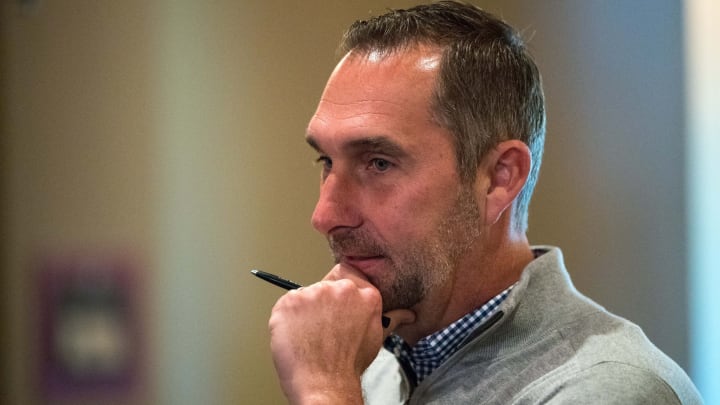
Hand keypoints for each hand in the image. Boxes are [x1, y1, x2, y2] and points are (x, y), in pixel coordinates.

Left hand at [268, 264, 414, 403]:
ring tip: (310, 336)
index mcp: (366, 294)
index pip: (349, 275)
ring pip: (306, 295)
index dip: (340, 295)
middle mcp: (342, 289)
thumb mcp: (378, 338)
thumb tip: (409, 314)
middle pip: (327, 285)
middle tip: (324, 329)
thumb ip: (393, 318)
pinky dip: (288, 319)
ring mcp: (315, 293)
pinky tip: (297, 335)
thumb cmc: (348, 366)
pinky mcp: (291, 301)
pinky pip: (286, 304)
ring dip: (305, 312)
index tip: (336, 308)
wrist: (325, 385)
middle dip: (324, 304)